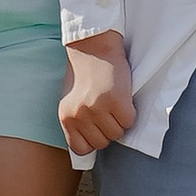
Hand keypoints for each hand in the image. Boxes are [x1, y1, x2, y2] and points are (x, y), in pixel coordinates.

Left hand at [59, 30, 135, 157]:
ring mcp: (97, 109)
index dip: (93, 140)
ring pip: (117, 133)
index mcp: (66, 117)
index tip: (97, 127)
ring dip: (120, 121)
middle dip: (108, 129)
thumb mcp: (72, 100)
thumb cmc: (84, 74)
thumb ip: (78, 123)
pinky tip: (122, 97)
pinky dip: (130, 112)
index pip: (82, 149)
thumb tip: (89, 147)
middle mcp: (79, 115)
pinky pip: (129, 120)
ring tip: (114, 102)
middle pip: (103, 142)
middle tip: (107, 110)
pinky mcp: (116, 101)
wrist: (94, 47)